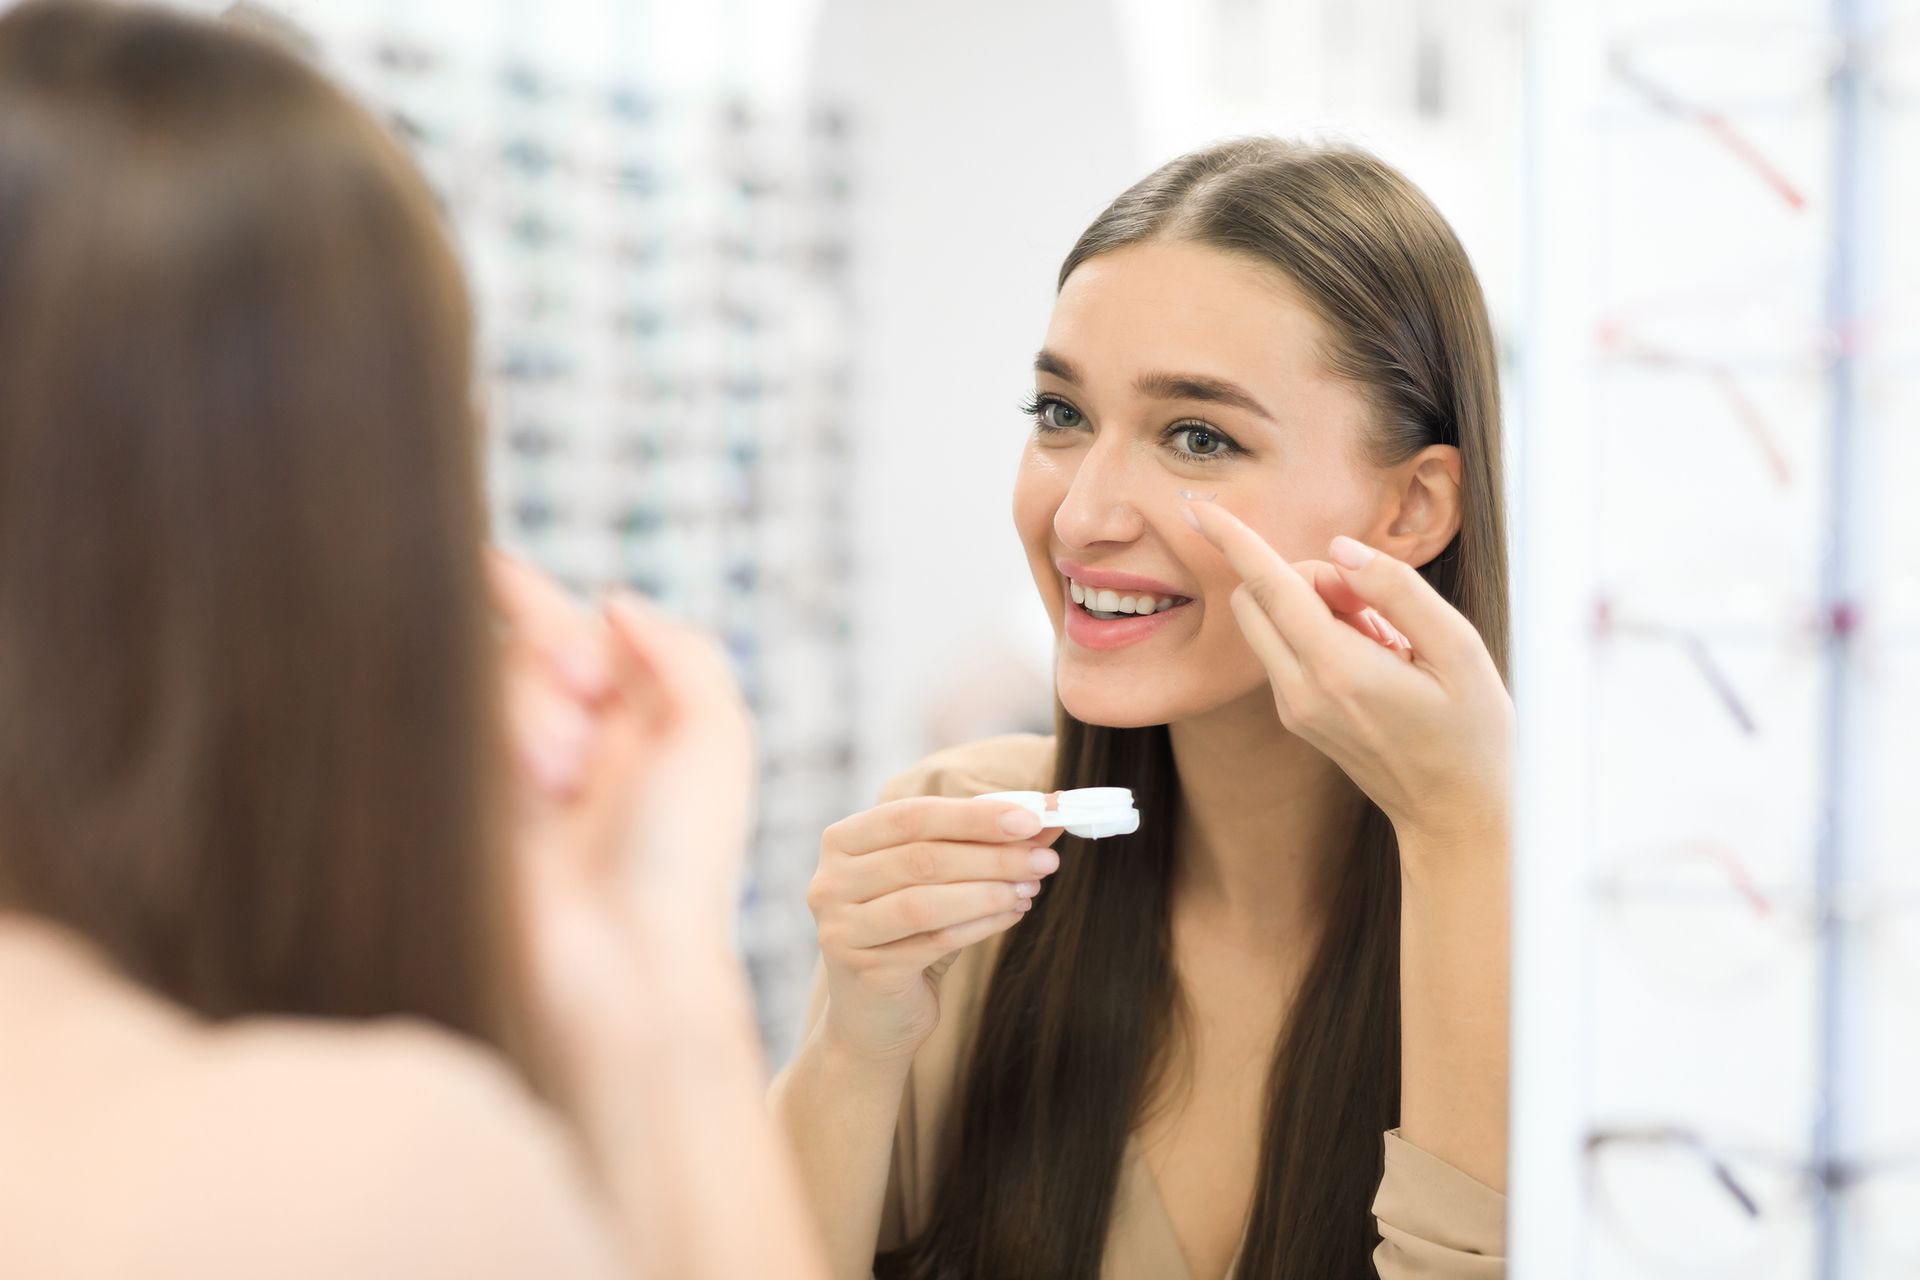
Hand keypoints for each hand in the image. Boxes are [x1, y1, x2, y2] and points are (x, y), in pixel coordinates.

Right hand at [490, 551, 754, 1059]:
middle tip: (581, 688)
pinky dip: (503, 741)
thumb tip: (612, 601)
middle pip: (530, 649)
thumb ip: (680, 650)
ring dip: (534, 710)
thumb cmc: (682, 856)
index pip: (579, 637)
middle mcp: (579, 742)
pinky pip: (456, 737)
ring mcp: (522, 777)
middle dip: (552, 654)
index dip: (533, 599)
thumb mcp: (717, 734)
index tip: (491, 566)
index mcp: (643, 721)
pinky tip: (535, 784)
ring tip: (562, 774)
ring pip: (492, 688)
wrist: (619, 962)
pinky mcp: (474, 809)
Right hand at [807, 797, 1064, 1066]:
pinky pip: (935, 941)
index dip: (974, 815)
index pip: (912, 815)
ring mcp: (841, 929)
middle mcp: (829, 882)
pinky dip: (982, 925)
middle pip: (922, 858)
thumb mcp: (935, 881)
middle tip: (1045, 858)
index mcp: (843, 842)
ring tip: (1031, 887)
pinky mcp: (865, 971)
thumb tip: (1042, 820)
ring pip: (926, 902)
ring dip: (990, 891)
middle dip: (993, 855)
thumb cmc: (907, 934)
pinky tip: (1014, 913)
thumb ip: (977, 845)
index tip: (1032, 818)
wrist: (872, 1017)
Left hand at [1185, 504, 1511, 855]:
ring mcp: (1293, 708)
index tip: (1198, 509)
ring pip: (1269, 622)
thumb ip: (1398, 590)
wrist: (1454, 815)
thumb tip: (1341, 549)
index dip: (1233, 541)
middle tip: (1373, 605)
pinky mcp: (1296, 716)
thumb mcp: (1460, 650)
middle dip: (1301, 576)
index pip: (1268, 586)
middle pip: (1256, 598)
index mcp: (1338, 670)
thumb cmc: (1471, 733)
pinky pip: (1287, 650)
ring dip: (1314, 606)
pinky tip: (1376, 659)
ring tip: (1386, 640)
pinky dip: (1319, 634)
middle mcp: (1300, 691)